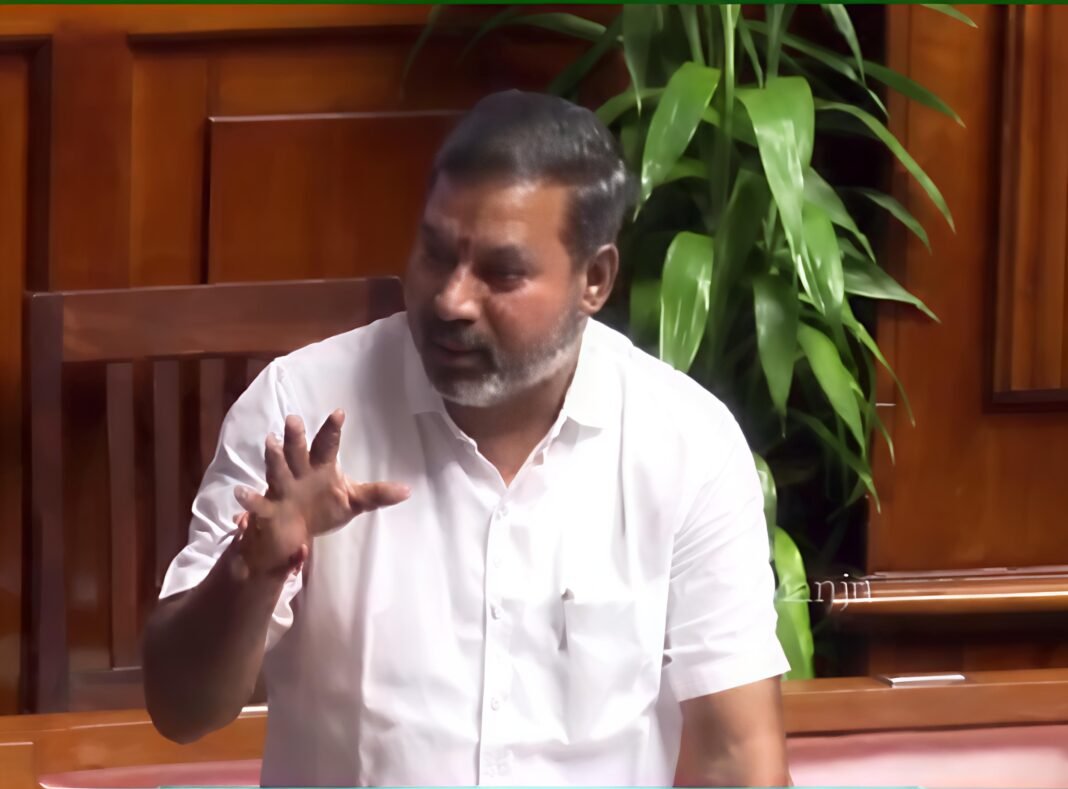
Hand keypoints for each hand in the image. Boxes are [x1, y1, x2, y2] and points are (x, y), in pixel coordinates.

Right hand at [232, 410, 409, 578]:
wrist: (294, 533)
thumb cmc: (324, 508)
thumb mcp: (353, 501)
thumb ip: (377, 494)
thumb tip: (408, 490)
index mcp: (320, 467)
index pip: (327, 445)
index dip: (333, 429)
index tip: (340, 412)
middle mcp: (299, 473)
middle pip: (298, 451)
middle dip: (296, 436)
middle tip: (293, 418)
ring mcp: (282, 488)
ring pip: (277, 469)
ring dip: (273, 457)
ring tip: (269, 442)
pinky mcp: (269, 509)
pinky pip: (258, 505)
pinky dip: (248, 500)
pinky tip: (239, 493)